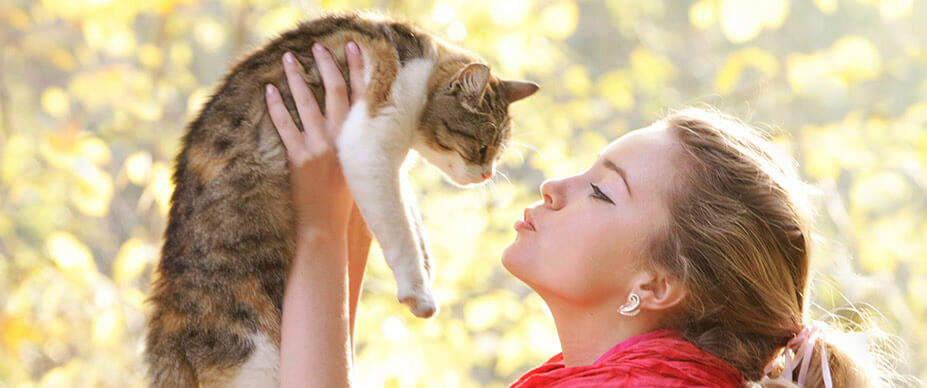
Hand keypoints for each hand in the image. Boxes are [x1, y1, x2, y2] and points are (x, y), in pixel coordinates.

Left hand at [266, 42, 366, 235]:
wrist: (328, 228)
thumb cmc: (349, 204)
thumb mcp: (367, 171)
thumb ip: (367, 147)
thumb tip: (372, 128)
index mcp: (362, 140)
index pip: (363, 96)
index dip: (359, 69)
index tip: (354, 47)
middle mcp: (343, 139)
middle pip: (335, 91)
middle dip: (326, 65)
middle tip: (317, 47)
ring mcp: (319, 148)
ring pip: (308, 104)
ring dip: (297, 79)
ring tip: (288, 59)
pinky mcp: (298, 158)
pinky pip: (285, 126)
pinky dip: (277, 107)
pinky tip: (270, 90)